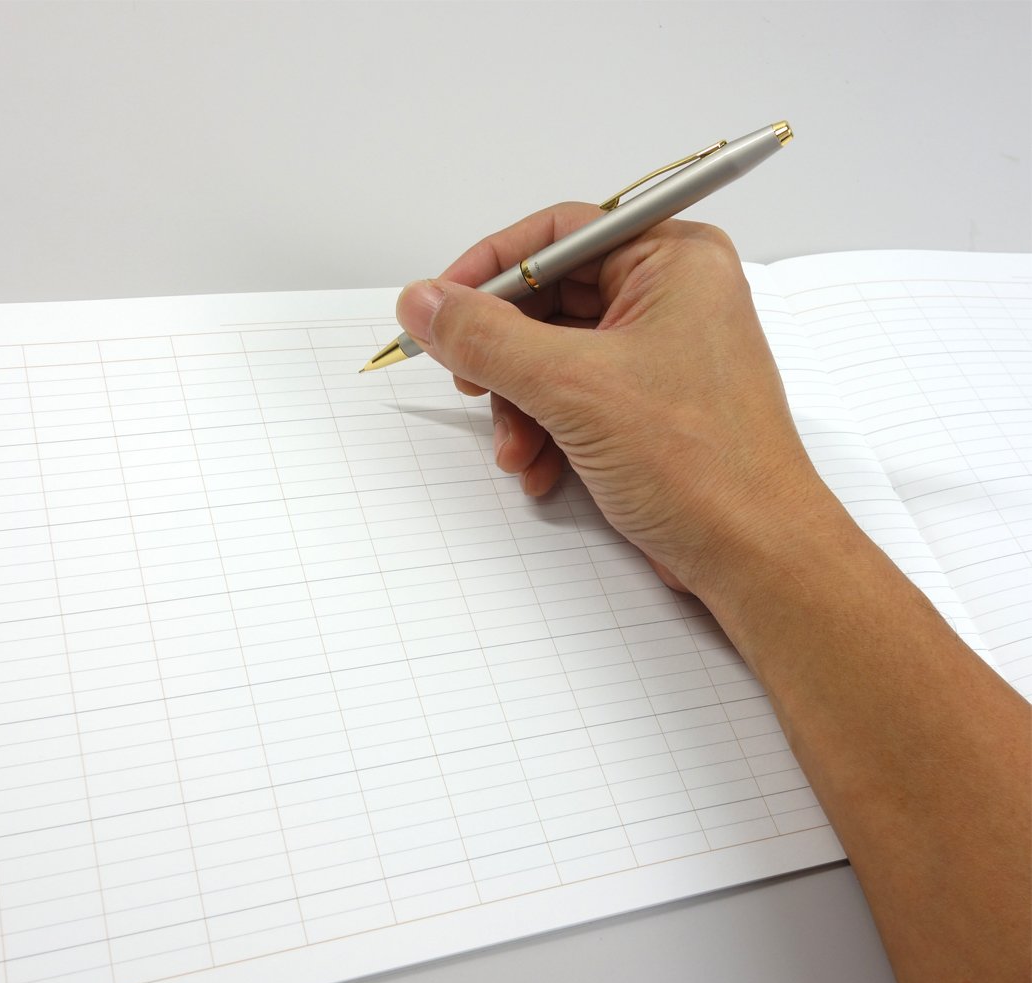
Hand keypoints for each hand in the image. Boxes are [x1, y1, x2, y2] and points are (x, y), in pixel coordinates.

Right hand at [395, 203, 830, 598]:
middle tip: (470, 385)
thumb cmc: (698, 463)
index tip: (438, 306)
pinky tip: (540, 471)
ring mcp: (662, 354)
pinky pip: (576, 399)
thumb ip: (487, 338)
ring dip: (520, 407)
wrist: (753, 555)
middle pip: (550, 301)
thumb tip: (422, 301)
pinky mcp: (652, 406)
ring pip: (555, 358)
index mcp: (673, 260)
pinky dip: (547, 433)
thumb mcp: (573, 387)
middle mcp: (671, 296)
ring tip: (516, 453)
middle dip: (504, 358)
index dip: (489, 269)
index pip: (558, 234)